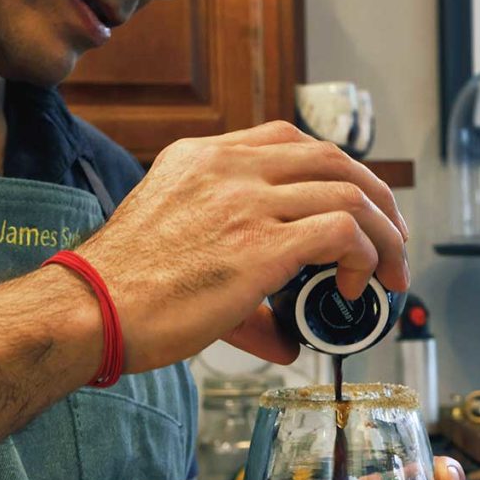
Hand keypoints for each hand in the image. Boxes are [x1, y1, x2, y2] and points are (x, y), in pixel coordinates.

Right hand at [76, 121, 408, 372]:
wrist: (89, 309)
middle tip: (391, 238)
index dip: (334, 172)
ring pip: (348, 192)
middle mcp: (227, 169)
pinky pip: (341, 230)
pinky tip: (355, 285)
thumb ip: (236, 282)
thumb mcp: (176, 251)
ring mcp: (245, 201)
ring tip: (390, 272)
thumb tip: (284, 340)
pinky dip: (366, 255)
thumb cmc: (121, 290)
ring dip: (384, 234)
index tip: (352, 205)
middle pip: (332, 158)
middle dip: (375, 197)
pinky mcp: (259, 245)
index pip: (288, 140)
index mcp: (202, 159)